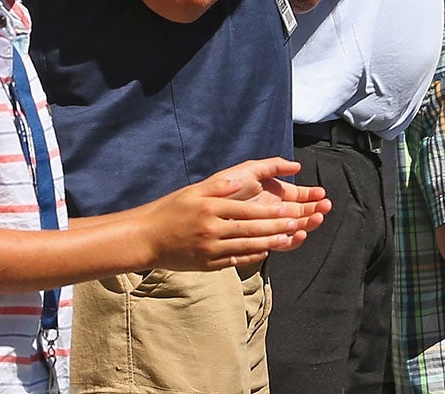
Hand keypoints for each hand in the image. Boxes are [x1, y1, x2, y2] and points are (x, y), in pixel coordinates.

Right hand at [143, 157, 330, 270]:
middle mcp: (211, 229)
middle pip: (250, 230)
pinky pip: (234, 261)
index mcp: (209, 208)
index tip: (289, 211)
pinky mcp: (207, 264)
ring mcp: (209, 250)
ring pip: (245, 248)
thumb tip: (239, 181)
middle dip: (276, 228)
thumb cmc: (170, 210)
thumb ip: (217, 186)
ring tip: (287, 240)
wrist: (147, 237)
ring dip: (269, 244)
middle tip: (297, 225)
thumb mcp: (193, 192)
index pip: (246, 211)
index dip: (270, 213)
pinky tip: (264, 253)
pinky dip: (251, 257)